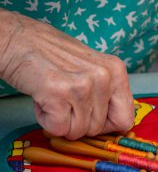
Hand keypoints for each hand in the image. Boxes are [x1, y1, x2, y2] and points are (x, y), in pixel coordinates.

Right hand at [0, 10, 133, 139]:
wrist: (18, 39)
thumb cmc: (54, 56)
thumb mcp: (93, 69)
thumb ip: (107, 93)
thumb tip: (118, 124)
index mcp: (117, 71)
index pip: (125, 119)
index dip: (107, 126)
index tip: (92, 118)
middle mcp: (104, 77)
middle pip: (98, 128)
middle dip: (79, 123)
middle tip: (66, 101)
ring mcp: (83, 85)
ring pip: (78, 131)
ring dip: (61, 121)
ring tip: (54, 97)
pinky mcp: (59, 93)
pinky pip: (59, 129)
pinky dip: (47, 121)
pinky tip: (43, 100)